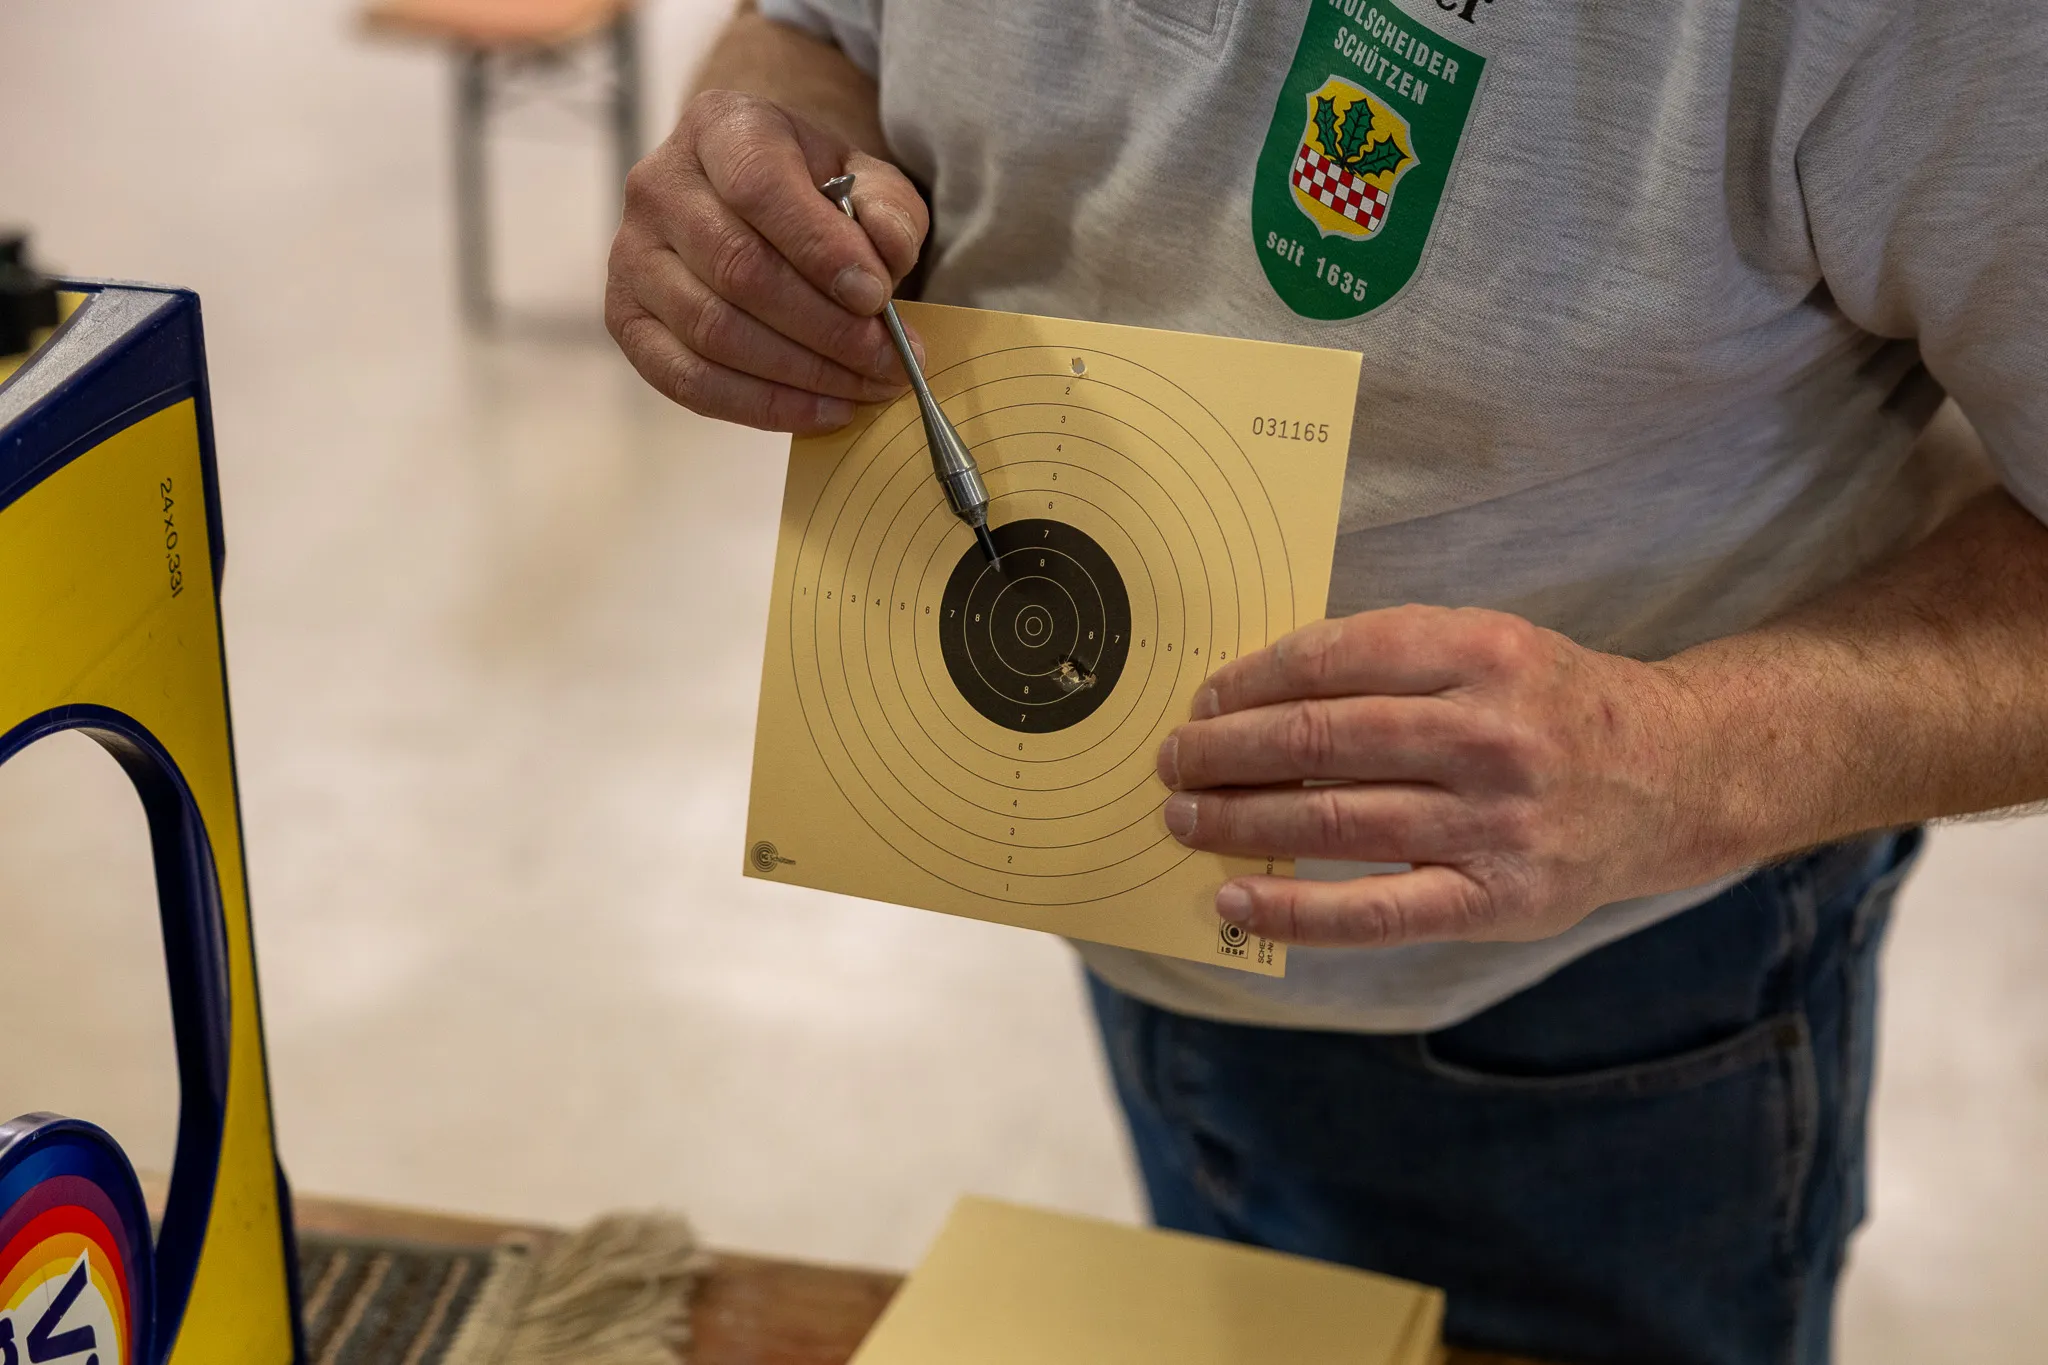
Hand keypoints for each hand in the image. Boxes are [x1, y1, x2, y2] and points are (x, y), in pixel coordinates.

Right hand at [606, 90, 929, 431]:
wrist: (755, 205)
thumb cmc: (817, 194)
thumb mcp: (868, 182)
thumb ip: (888, 211)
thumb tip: (886, 258)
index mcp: (719, 129)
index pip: (759, 188)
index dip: (820, 250)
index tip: (878, 298)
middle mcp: (658, 186)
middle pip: (738, 269)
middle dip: (827, 329)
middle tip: (891, 363)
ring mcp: (630, 256)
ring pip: (714, 331)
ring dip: (804, 375)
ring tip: (870, 388)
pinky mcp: (626, 320)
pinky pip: (689, 381)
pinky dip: (764, 407)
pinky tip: (826, 410)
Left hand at [1156, 606, 1720, 946]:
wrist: (1674, 776)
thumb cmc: (1550, 707)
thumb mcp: (1487, 646)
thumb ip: (1389, 659)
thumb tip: (1253, 695)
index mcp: (1482, 651)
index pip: (1333, 658)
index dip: (1250, 681)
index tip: (1204, 701)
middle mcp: (1489, 732)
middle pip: (1322, 738)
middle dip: (1226, 752)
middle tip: (1172, 761)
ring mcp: (1495, 820)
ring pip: (1337, 819)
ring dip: (1241, 820)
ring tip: (1184, 819)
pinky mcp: (1498, 898)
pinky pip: (1377, 912)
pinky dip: (1295, 908)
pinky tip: (1237, 897)